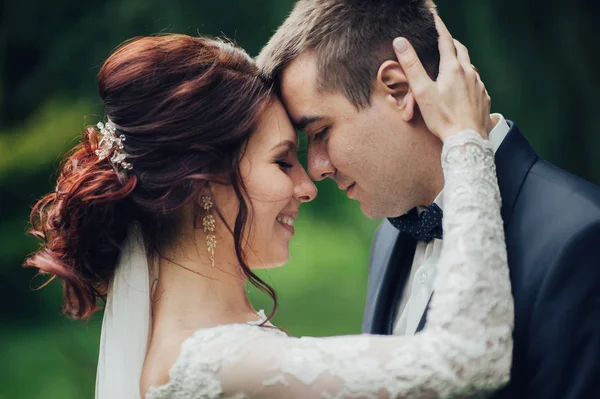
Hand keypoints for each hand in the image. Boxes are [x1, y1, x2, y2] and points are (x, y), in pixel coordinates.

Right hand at [392, 15, 490, 140]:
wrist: (467, 140)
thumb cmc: (443, 118)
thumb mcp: (422, 91)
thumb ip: (411, 65)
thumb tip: (400, 42)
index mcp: (453, 68)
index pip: (446, 41)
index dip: (440, 28)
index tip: (435, 18)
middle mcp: (470, 73)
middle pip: (461, 51)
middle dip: (451, 43)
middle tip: (444, 40)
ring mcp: (479, 86)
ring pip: (469, 67)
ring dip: (460, 63)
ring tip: (452, 65)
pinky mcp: (484, 99)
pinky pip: (476, 84)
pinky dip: (468, 80)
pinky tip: (463, 89)